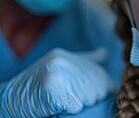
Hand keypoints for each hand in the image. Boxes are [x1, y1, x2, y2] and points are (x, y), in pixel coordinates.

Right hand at [1, 48, 117, 117]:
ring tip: (65, 101)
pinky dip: (70, 110)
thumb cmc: (34, 90)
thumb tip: (104, 53)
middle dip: (91, 97)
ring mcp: (57, 72)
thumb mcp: (59, 69)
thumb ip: (82, 62)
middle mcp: (62, 61)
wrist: (7, 102)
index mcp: (65, 56)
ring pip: (90, 95)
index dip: (99, 88)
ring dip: (81, 103)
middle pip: (97, 85)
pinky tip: (60, 106)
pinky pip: (76, 105)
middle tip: (74, 99)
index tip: (92, 94)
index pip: (99, 74)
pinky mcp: (53, 87)